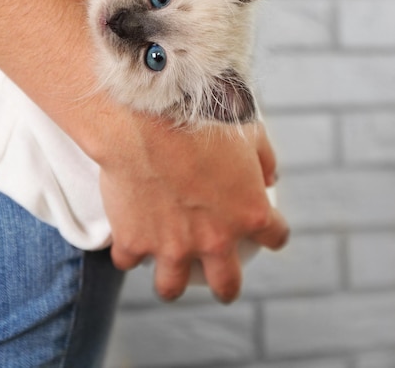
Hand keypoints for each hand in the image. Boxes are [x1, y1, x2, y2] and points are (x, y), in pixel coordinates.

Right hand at [99, 115, 288, 302]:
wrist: (147, 118)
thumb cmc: (200, 118)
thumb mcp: (249, 130)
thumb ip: (265, 159)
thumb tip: (269, 177)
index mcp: (249, 213)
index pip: (275, 236)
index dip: (273, 233)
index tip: (264, 229)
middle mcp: (214, 239)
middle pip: (226, 285)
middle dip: (226, 286)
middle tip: (219, 279)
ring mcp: (172, 246)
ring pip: (171, 287)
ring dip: (172, 280)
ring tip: (168, 270)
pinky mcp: (134, 240)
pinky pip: (128, 259)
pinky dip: (129, 250)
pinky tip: (130, 236)